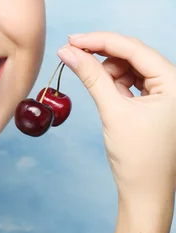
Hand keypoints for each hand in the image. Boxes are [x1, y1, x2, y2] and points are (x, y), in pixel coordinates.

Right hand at [57, 32, 175, 198]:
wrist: (146, 193)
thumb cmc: (138, 158)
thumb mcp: (113, 111)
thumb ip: (91, 77)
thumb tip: (68, 52)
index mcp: (175, 83)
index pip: (135, 49)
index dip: (101, 41)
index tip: (72, 39)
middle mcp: (175, 85)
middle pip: (134, 56)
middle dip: (104, 56)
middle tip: (73, 56)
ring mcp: (167, 95)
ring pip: (132, 69)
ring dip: (109, 73)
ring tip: (96, 89)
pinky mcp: (157, 104)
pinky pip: (133, 84)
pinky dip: (115, 85)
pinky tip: (104, 93)